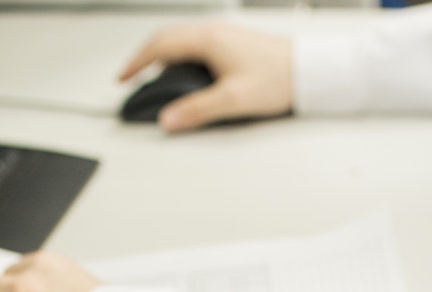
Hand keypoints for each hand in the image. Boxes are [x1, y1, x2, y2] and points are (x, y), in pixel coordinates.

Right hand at [118, 24, 293, 131]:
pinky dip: (181, 58)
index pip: (159, 46)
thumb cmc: (278, 79)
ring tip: (155, 79)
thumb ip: (197, 111)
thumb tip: (167, 120)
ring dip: (163, 57)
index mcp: (208, 40)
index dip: (136, 63)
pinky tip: (185, 75)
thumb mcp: (233, 100)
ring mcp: (224, 35)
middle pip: (166, 39)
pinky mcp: (233, 43)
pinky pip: (196, 45)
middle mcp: (213, 32)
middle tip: (131, 77)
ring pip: (181, 41)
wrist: (309, 70)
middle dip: (145, 59)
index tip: (122, 78)